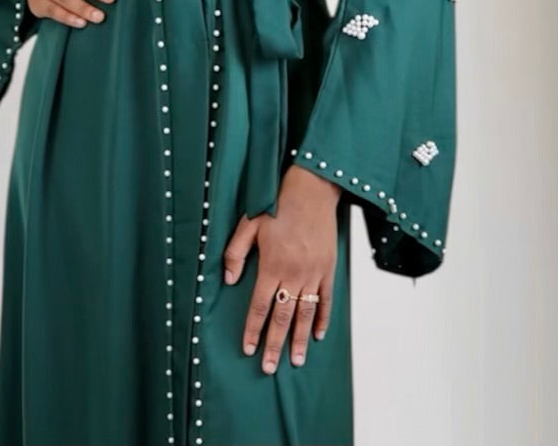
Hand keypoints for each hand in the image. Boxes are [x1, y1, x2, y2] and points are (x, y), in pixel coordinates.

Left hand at [222, 165, 339, 373]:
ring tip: (295, 361)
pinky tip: (318, 335)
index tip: (248, 349)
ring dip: (299, 340)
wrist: (311, 190)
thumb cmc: (277, 204)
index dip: (252, 329)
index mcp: (271, 265)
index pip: (259, 306)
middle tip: (268, 368)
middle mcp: (293, 274)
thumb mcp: (248, 224)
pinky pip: (326, 300)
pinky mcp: (328, 269)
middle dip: (274, 344)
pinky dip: (323, 319)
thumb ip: (235, 252)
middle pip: (282, 317)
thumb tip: (229, 280)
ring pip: (305, 314)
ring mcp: (313, 273)